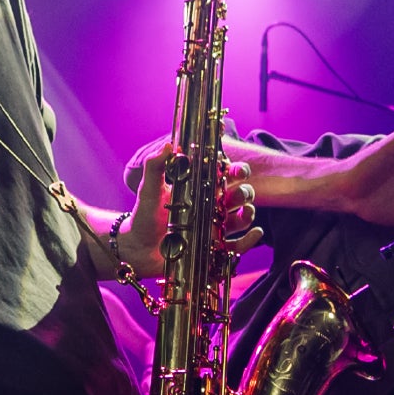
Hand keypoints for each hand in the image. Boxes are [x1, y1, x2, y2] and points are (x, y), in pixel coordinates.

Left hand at [112, 150, 261, 279]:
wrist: (138, 249)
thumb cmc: (143, 217)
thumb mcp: (148, 190)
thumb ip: (156, 167)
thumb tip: (170, 145)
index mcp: (198, 189)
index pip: (223, 175)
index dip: (233, 169)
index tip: (232, 168)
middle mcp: (210, 207)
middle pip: (238, 194)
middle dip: (243, 191)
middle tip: (237, 193)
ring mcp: (214, 227)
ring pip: (241, 217)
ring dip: (248, 212)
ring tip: (244, 211)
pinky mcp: (213, 248)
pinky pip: (237, 245)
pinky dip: (250, 239)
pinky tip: (255, 232)